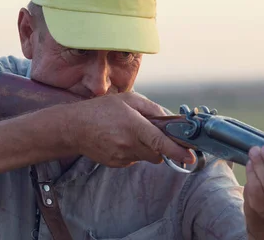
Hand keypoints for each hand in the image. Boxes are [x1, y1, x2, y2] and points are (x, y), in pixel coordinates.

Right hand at [61, 92, 194, 167]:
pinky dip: (134, 151)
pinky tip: (120, 140)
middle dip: (160, 145)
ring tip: (130, 133)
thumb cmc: (101, 110)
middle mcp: (129, 144)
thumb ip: (152, 108)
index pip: (161, 142)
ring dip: (146, 148)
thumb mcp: (128, 99)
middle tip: (150, 131)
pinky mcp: (117, 164)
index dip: (178, 151)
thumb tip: (170, 119)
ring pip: (147, 157)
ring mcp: (122, 156)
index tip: (190, 157)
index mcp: (134, 126)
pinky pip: (134, 160)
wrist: (73, 128)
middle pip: (158, 153)